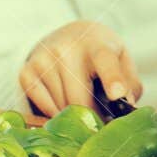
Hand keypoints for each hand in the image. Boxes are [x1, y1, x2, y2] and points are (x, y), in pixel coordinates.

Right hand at [19, 20, 141, 116]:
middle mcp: (66, 49)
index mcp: (97, 44)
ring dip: (74, 115)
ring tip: (81, 101)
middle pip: (79, 99)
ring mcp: (43, 60)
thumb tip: (126, 107)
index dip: (112, 78)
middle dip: (92, 116)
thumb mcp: (121, 60)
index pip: (105, 60)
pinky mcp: (26, 73)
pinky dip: (56, 113)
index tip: (117, 94)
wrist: (67, 36)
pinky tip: (63, 100)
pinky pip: (43, 109)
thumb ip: (130, 84)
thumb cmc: (100, 54)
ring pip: (61, 108)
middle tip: (101, 121)